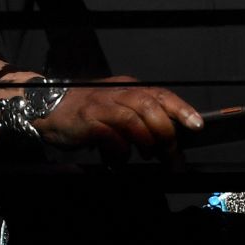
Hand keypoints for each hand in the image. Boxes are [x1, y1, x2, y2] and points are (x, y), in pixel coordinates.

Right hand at [37, 76, 202, 166]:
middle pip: (151, 107)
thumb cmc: (86, 111)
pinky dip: (121, 150)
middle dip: (166, 133)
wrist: (47, 108)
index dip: (182, 109)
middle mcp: (117, 93)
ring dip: (146, 141)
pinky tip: (120, 157)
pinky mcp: (88, 121)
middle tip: (171, 154)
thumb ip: (141, 118)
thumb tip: (170, 139)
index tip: (198, 125)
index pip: (162, 94)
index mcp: (129, 87)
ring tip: (148, 154)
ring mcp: (102, 106)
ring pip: (134, 119)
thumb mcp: (117, 107)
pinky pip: (111, 135)